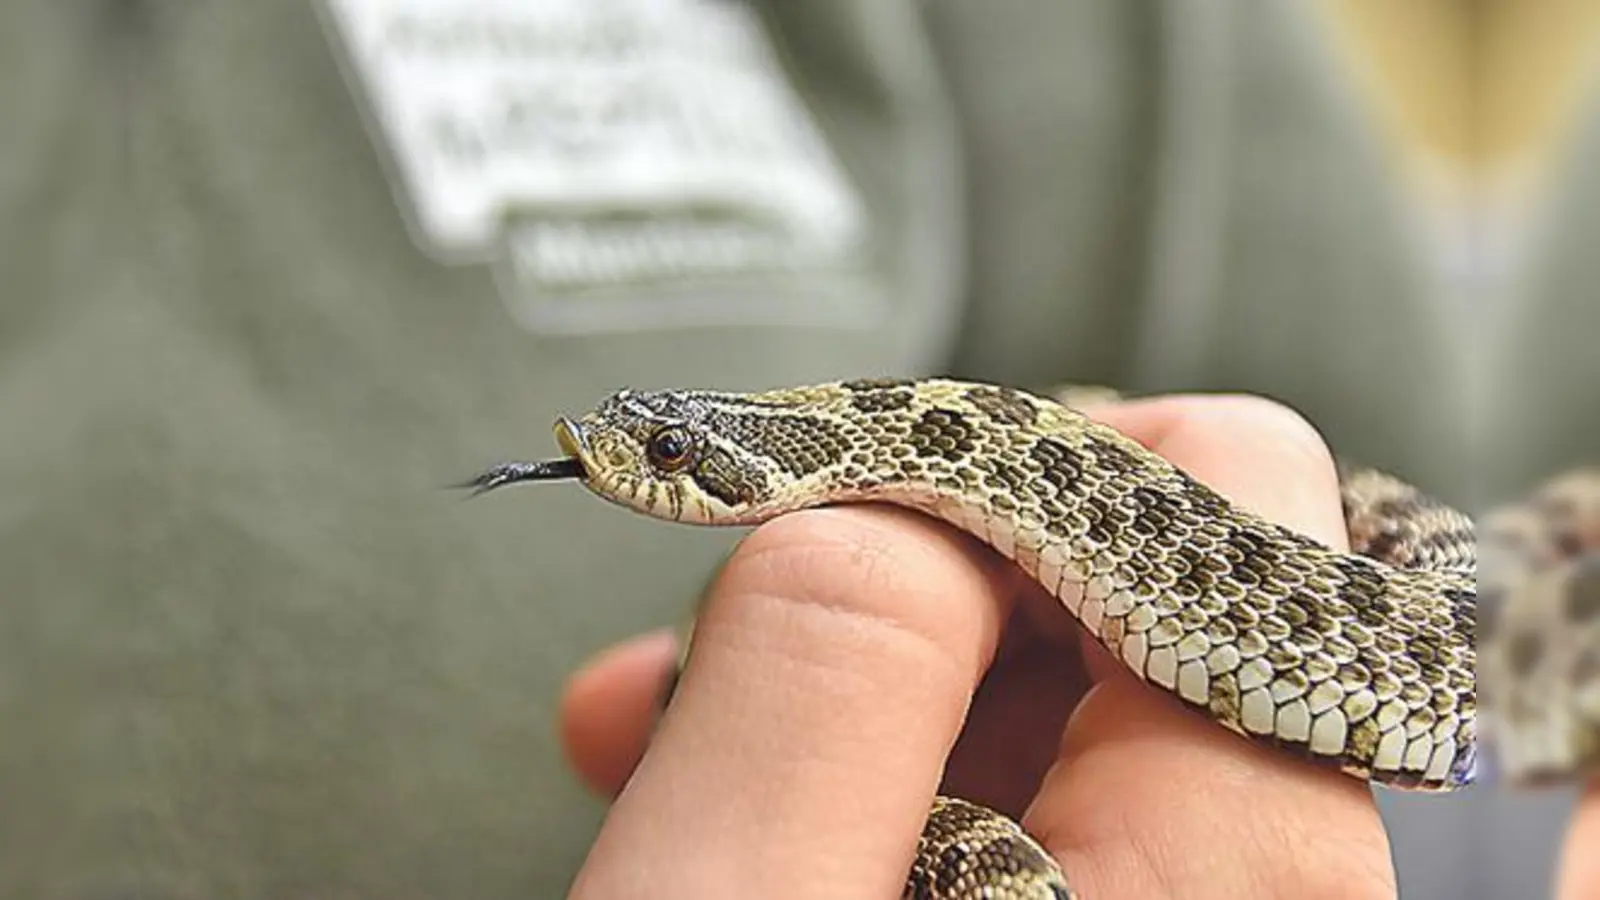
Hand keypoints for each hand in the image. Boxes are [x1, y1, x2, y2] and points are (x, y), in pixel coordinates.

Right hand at [559, 395, 1396, 898]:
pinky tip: (747, 786)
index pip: (1222, 478)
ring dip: (859, 673)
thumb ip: (837, 656)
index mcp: (1237, 856)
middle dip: (893, 571)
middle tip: (700, 634)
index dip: (994, 450)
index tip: (808, 510)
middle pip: (1130, 577)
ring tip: (669, 727)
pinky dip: (886, 764)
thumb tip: (876, 492)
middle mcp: (1279, 873)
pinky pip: (1039, 785)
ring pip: (1062, 680)